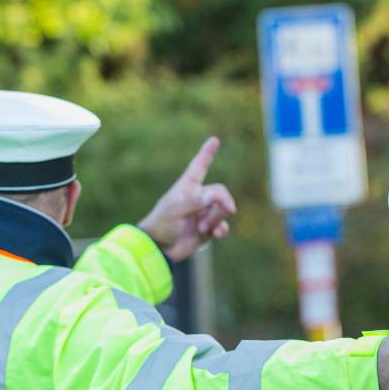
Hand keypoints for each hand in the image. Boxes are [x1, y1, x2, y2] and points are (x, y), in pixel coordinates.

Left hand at [138, 137, 235, 261]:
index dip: (206, 154)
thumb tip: (212, 197)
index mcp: (186, 188)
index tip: (214, 140)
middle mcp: (197, 198)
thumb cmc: (161, 225)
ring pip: (223, 210)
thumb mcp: (174, 211)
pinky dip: (221, 230)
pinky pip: (222, 226)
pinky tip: (216, 234)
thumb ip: (194, 202)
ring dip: (218, 218)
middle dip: (224, 201)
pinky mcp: (207, 229)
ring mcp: (203, 214)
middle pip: (220, 192)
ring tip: (204, 228)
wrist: (160, 249)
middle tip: (228, 209)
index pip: (198, 167)